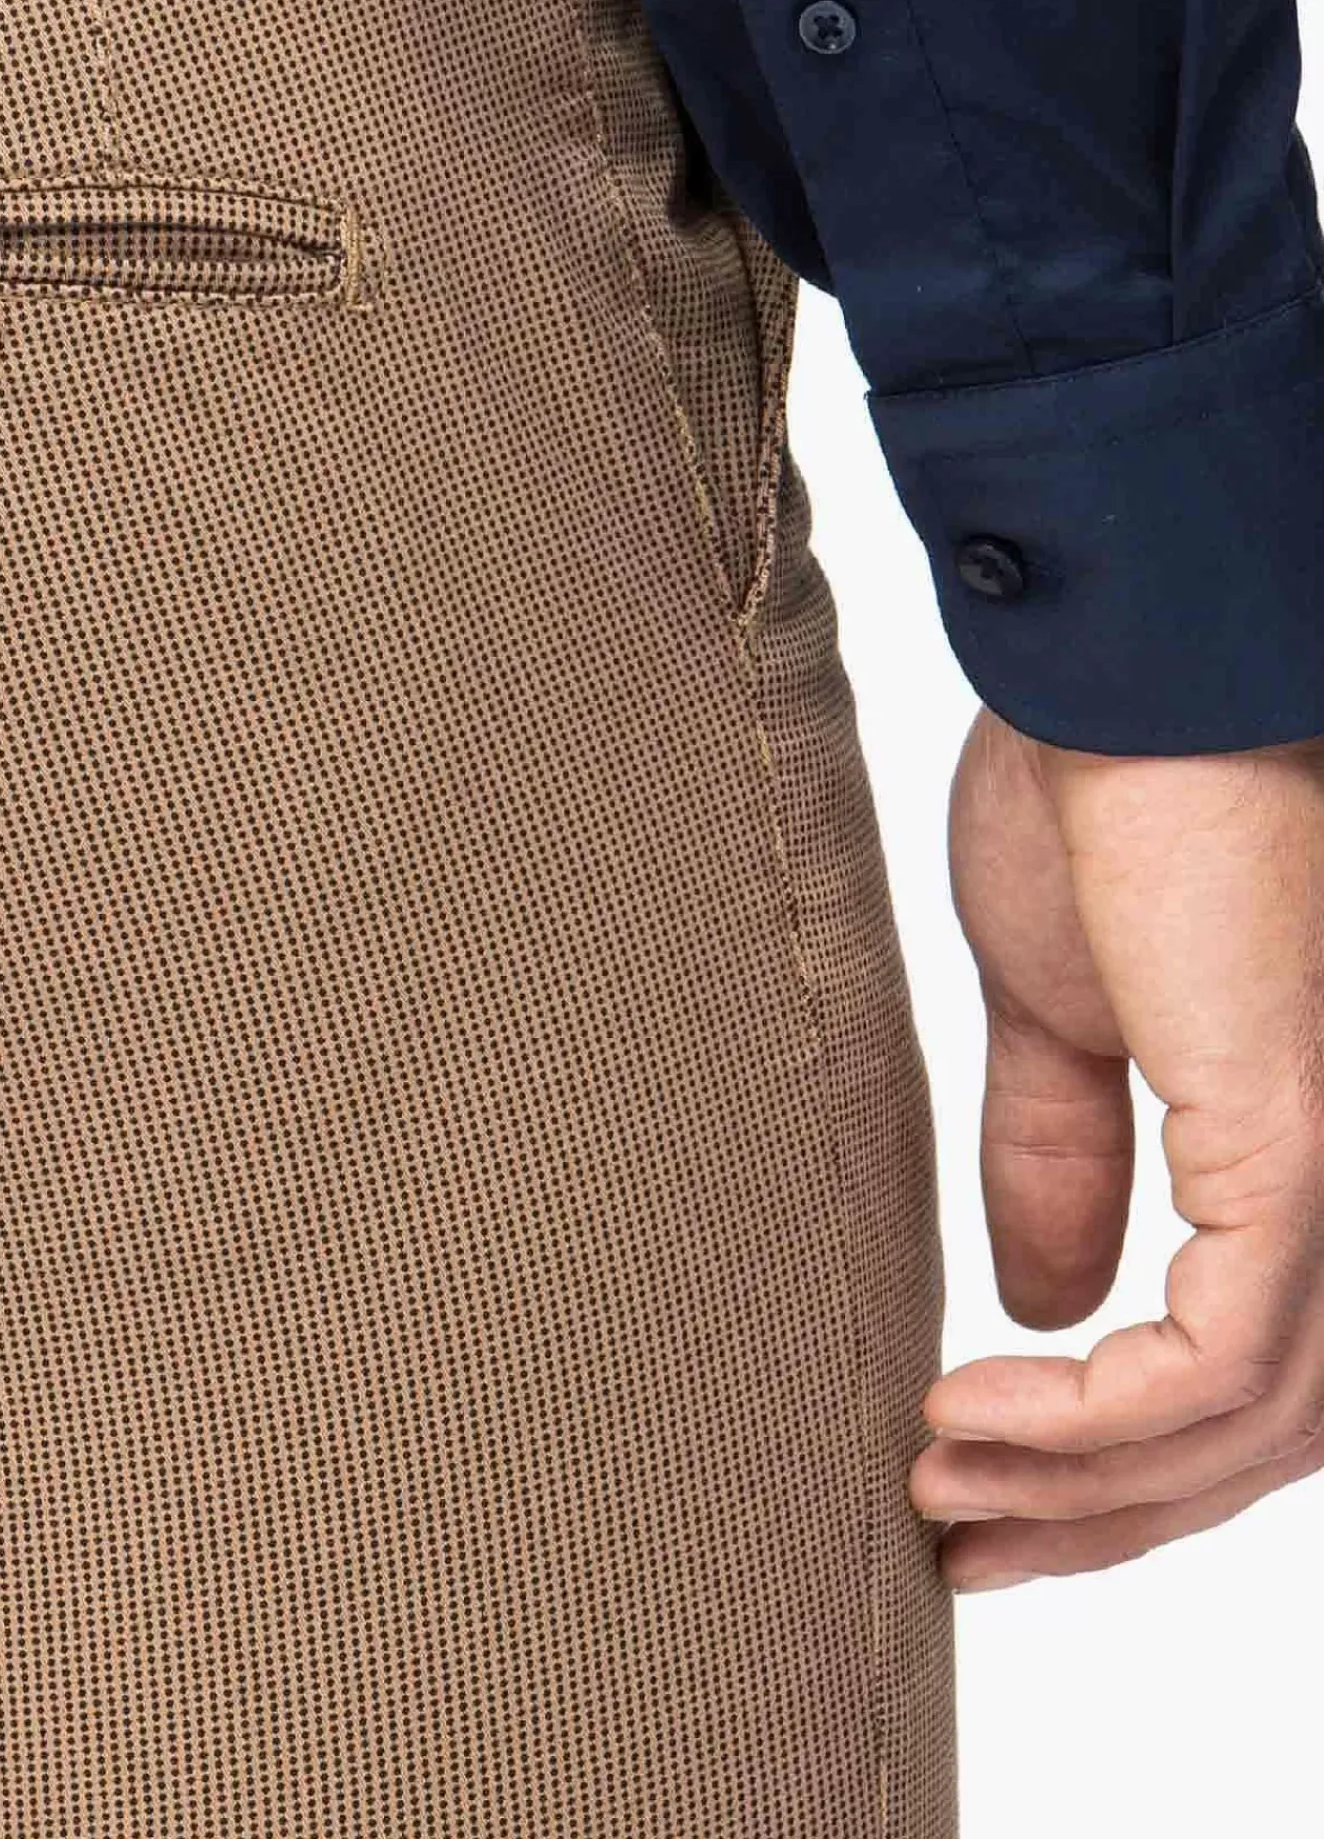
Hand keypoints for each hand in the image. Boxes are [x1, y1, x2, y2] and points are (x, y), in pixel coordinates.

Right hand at [910, 705, 1323, 1591]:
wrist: (1117, 678)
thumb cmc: (1096, 798)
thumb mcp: (1056, 1015)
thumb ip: (1061, 1156)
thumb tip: (1037, 1299)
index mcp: (1290, 1148)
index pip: (1243, 1367)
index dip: (1119, 1459)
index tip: (972, 1486)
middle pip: (1258, 1434)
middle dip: (1103, 1516)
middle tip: (958, 1551)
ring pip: (1247, 1424)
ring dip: (1084, 1487)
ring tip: (940, 1487)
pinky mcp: (1299, 1150)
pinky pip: (1217, 1360)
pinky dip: (1094, 1419)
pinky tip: (968, 1409)